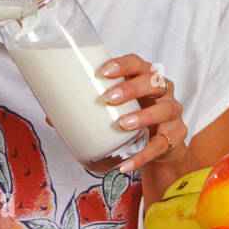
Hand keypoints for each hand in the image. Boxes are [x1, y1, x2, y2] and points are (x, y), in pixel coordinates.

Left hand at [98, 54, 192, 178]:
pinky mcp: (175, 136)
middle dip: (131, 88)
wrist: (162, 141)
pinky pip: (160, 146)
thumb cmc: (135, 113)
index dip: (123, 65)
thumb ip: (93, 105)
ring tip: (122, 124)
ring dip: (143, 116)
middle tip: (109, 98)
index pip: (138, 63)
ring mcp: (172, 112)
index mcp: (146, 76)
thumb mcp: (119, 105)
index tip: (104, 71)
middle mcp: (164, 91)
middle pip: (153, 82)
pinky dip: (142, 155)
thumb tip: (52, 116)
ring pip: (164, 110)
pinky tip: (125, 164)